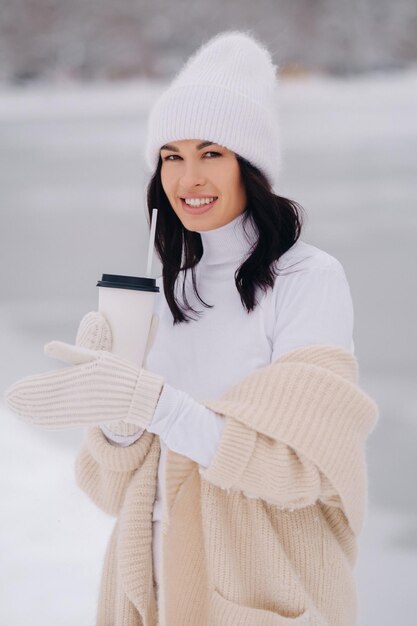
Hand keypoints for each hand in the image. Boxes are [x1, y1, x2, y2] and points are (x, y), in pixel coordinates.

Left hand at [4, 312, 162, 430]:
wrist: (141, 396)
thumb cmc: (120, 372)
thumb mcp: (98, 357)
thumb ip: (71, 353)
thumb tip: (46, 347)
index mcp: (80, 377)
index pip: (48, 383)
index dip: (29, 387)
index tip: (13, 390)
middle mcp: (79, 395)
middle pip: (46, 399)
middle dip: (26, 400)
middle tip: (9, 400)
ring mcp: (83, 408)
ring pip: (52, 412)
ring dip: (33, 412)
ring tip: (18, 410)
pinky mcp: (87, 417)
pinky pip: (63, 420)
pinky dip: (47, 421)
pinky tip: (37, 420)